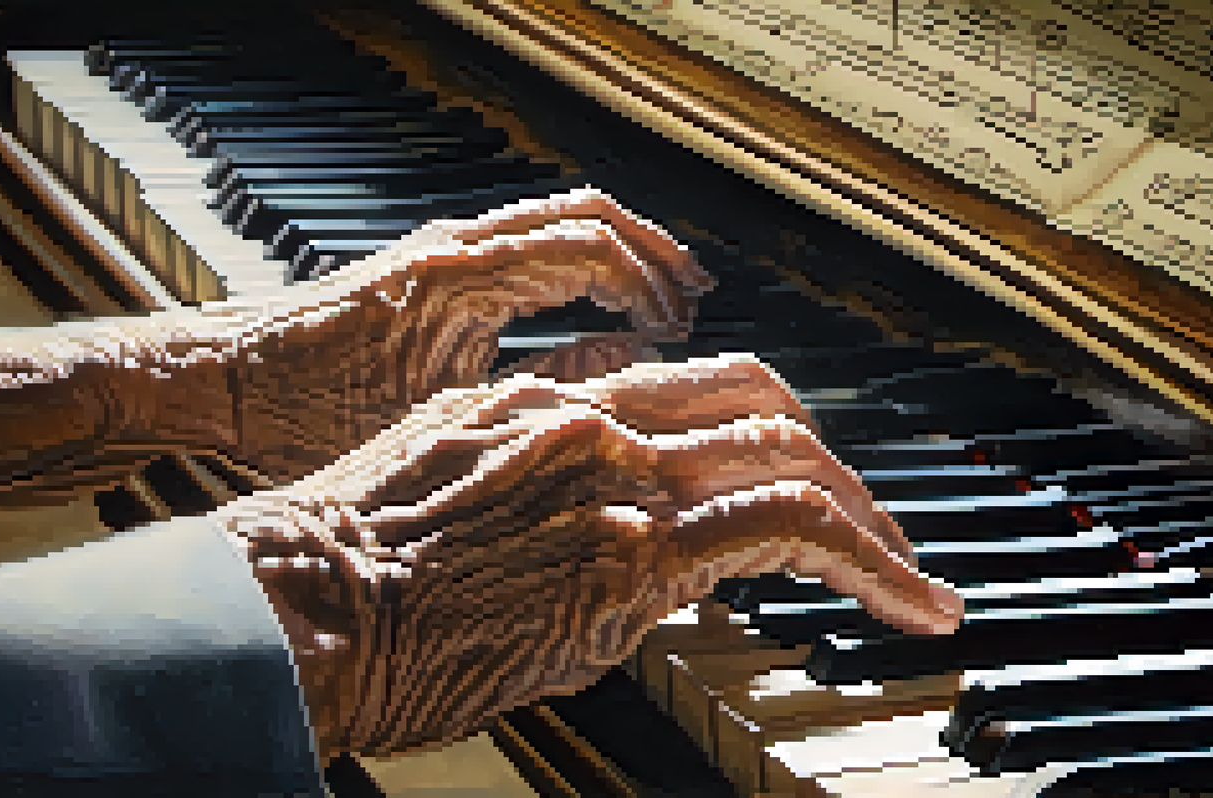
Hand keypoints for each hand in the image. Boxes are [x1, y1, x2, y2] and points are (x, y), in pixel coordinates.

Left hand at [0, 187, 713, 507]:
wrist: (219, 382)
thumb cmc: (303, 411)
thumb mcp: (437, 417)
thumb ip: (539, 385)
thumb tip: (621, 363)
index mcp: (464, 278)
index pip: (592, 247)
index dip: (650, 284)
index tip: (681, 326)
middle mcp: (454, 248)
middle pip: (584, 215)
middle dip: (649, 251)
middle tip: (695, 293)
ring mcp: (438, 252)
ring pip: (552, 222)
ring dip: (612, 252)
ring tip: (656, 293)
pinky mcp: (423, 270)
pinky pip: (520, 243)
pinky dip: (569, 263)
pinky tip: (583, 306)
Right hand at [213, 355, 962, 760]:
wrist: (296, 604)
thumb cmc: (343, 563)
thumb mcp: (435, 480)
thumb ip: (524, 475)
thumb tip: (585, 510)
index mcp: (543, 398)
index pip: (681, 382)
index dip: (747, 422)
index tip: (781, 466)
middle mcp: (592, 417)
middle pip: (758, 399)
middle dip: (831, 458)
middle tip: (873, 518)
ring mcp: (616, 477)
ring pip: (793, 458)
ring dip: (875, 520)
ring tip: (916, 578)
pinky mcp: (633, 554)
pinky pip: (784, 533)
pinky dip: (867, 562)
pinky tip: (904, 605)